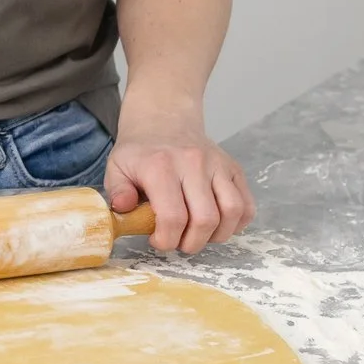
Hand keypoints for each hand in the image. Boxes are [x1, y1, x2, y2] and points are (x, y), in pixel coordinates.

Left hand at [104, 93, 253, 253]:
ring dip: (217, 235)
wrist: (164, 120)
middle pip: (205, 219)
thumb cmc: (140, 151)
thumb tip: (123, 208)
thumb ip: (117, 190)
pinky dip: (237, 223)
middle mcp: (193, 163)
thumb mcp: (116, 167)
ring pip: (232, 212)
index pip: (173, 216)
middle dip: (192, 243)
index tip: (158, 241)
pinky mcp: (234, 168)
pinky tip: (218, 225)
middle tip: (179, 242)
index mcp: (160, 166)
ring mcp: (217, 164)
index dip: (167, 239)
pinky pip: (247, 204)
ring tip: (199, 235)